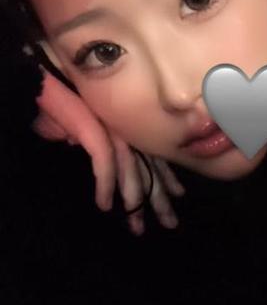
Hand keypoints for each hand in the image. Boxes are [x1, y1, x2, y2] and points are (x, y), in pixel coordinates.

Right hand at [32, 68, 184, 235]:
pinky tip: (105, 206)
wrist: (51, 77)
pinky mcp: (97, 133)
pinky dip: (105, 187)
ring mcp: (115, 132)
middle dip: (160, 200)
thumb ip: (93, 137)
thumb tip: (84, 146)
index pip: (154, 158)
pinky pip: (105, 166)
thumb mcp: (87, 123)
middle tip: (170, 223)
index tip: (178, 195)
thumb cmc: (68, 96)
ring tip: (138, 227)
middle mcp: (128, 132)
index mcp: (131, 129)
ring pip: (132, 175)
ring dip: (135, 203)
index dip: (166, 178)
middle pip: (149, 171)